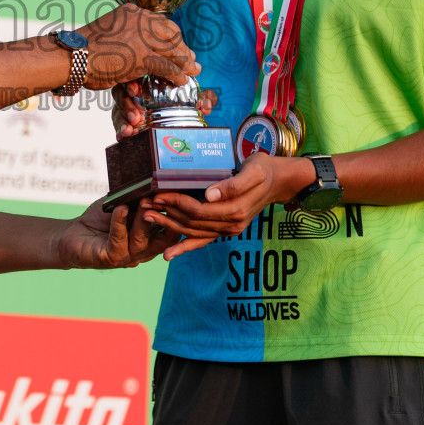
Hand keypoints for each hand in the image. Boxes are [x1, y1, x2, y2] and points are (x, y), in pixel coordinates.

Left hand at [56, 199, 183, 268]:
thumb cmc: (101, 219)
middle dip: (166, 220)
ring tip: (143, 201)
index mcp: (150, 240)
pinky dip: (120, 223)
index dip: (178, 217)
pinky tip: (120, 209)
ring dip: (142, 220)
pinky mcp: (110, 258)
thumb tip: (155, 179)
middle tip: (163, 199)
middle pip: (163, 240)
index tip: (179, 197)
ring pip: (141, 241)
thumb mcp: (125, 206)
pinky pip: (118, 241)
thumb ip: (139, 198)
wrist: (72, 234)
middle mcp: (142, 252)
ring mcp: (127, 257)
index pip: (172, 232)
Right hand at [77, 4, 199, 90]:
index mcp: (132, 12)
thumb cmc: (82, 49)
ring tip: (193, 71)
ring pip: (173, 50)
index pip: (161, 22)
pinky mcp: (144, 57)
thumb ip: (124, 35)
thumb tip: (133, 47)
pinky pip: (169, 67)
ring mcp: (144, 38)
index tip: (178, 46)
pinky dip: (178, 75)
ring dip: (186, 62)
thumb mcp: (107, 33)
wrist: (73, 56)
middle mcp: (141, 20)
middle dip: (183, 48)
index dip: (172, 36)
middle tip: (192, 59)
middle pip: (171, 34)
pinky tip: (182, 81)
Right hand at [111, 82, 217, 138]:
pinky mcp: (125, 121)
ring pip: (118, 111)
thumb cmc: (180, 101)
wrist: (176, 118)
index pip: (134, 76)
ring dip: (122, 121)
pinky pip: (119, 125)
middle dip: (125, 105)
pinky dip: (120, 131)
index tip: (134, 92)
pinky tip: (122, 137)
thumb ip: (198, 100)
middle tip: (135, 118)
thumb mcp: (190, 99)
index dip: (131, 84)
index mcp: (147, 79)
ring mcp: (127, 107)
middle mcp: (133, 92)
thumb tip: (206, 105)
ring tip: (129, 131)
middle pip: (121, 94)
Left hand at [141, 154, 313, 258]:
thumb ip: (233, 184)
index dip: (176, 203)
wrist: (279, 181)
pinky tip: (169, 255)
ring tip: (148, 219)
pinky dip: (185, 248)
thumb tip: (211, 194)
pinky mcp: (226, 230)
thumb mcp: (253, 170)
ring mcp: (228, 230)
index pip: (198, 209)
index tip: (158, 195)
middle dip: (167, 215)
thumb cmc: (264, 169)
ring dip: (170, 228)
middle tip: (144, 206)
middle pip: (192, 222)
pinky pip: (203, 241)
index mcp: (235, 210)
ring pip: (193, 232)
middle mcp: (231, 224)